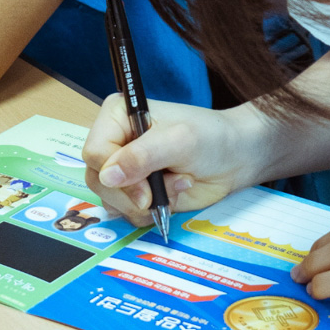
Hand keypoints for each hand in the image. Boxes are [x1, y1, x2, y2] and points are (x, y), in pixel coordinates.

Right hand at [83, 97, 271, 224]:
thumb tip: (107, 177)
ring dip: (145, 204)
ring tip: (177, 185)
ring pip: (111, 200)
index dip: (115, 175)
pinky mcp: (135, 192)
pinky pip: (126, 212)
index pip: (94, 152)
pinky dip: (149, 213)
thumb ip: (142, 157)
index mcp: (117, 117)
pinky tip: (172, 196)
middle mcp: (114, 143)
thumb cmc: (210, 138)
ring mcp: (124, 170)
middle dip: (133, 193)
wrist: (235, 159)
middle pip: (97, 180)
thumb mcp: (179, 141)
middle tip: (168, 188)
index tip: (145, 190)